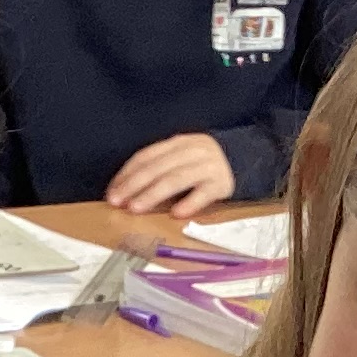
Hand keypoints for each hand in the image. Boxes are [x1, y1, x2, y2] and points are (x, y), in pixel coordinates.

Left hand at [106, 132, 237, 218]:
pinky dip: (189, 202)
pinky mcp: (222, 182)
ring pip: (175, 179)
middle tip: (118, 202)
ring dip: (153, 194)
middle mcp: (191, 150)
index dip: (127, 174)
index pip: (146, 157)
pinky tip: (175, 213)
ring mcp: (207, 165)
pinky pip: (203, 193)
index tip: (112, 192)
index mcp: (177, 143)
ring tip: (136, 208)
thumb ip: (159, 169)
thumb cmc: (203, 165)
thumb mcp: (181, 158)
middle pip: (157, 168)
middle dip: (134, 185)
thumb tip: (125, 191)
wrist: (245, 159)